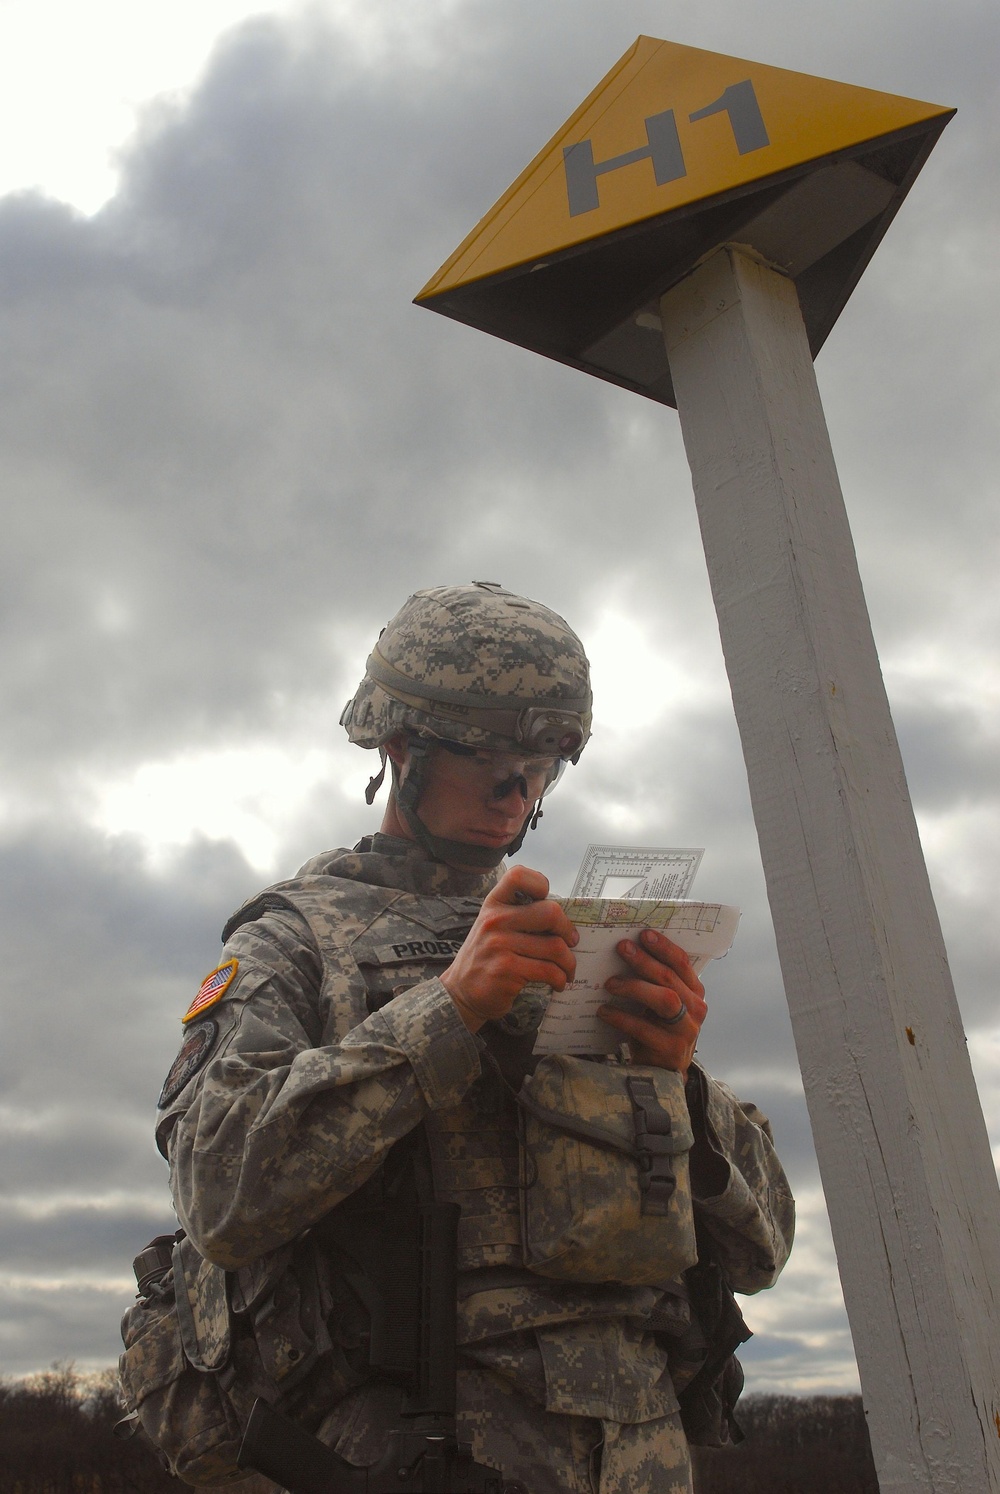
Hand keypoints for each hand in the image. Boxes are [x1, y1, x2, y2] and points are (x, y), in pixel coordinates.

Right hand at [441, 865, 577, 1032]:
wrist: (461, 993)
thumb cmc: (485, 958)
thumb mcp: (492, 928)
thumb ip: (518, 916)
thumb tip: (561, 919)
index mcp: (493, 904)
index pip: (519, 876)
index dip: (540, 884)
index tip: (549, 904)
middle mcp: (495, 921)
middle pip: (550, 912)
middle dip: (568, 930)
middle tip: (571, 942)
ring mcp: (499, 945)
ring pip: (555, 947)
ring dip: (568, 962)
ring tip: (567, 970)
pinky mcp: (507, 970)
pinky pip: (548, 970)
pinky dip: (560, 978)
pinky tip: (558, 982)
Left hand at [597, 929, 706, 1073]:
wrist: (662, 1072)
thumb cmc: (657, 1028)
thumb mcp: (662, 1004)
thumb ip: (655, 981)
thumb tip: (627, 949)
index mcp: (695, 992)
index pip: (683, 963)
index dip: (664, 947)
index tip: (644, 934)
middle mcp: (696, 1009)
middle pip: (670, 979)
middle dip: (644, 961)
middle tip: (621, 948)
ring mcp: (686, 1031)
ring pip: (664, 1000)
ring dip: (634, 987)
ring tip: (609, 983)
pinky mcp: (670, 1050)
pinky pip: (644, 1028)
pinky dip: (621, 1017)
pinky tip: (603, 1011)